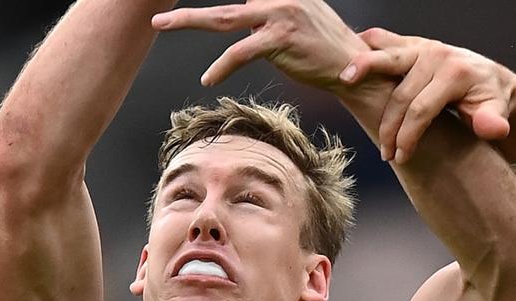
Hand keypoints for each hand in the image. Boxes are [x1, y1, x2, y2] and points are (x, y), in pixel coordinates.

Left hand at [152, 0, 367, 88]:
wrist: (355, 69)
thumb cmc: (326, 51)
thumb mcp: (300, 22)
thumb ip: (270, 16)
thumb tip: (245, 20)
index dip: (212, 1)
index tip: (182, 3)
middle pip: (227, 1)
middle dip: (191, 6)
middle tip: (160, 8)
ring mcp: (280, 14)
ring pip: (224, 18)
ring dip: (188, 20)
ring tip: (161, 24)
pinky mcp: (280, 39)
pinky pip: (241, 51)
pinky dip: (222, 66)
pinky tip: (209, 78)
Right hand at [340, 28, 515, 163]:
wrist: (494, 80)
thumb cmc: (493, 102)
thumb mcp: (499, 113)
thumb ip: (494, 122)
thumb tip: (492, 128)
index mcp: (455, 73)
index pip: (421, 109)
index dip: (408, 136)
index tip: (400, 158)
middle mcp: (436, 54)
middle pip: (399, 92)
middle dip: (388, 126)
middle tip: (384, 153)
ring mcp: (422, 46)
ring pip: (385, 58)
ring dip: (362, 70)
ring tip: (344, 82)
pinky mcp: (412, 44)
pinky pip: (384, 41)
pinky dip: (365, 48)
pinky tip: (348, 60)